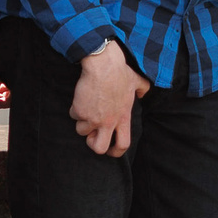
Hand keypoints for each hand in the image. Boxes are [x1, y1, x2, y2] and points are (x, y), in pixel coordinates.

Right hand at [71, 40, 147, 155]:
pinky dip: (75, 108)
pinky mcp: (80, 111)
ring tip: (87, 107)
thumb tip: (143, 93)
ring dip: (82, 121)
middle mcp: (108, 122)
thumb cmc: (120, 71)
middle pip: (99, 148)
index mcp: (123, 117)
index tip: (110, 150)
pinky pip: (73, 115)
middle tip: (92, 135)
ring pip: (82, 131)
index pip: (123, 144)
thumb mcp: (137, 81)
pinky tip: (81, 97)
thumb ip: (142, 90)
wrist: (103, 65)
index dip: (116, 152)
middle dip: (93, 145)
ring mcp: (93, 118)